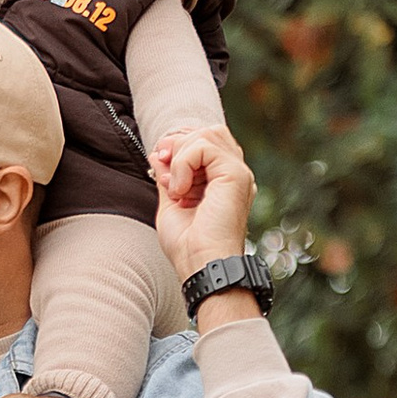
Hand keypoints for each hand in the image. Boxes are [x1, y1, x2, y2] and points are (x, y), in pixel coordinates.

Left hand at [152, 126, 256, 292]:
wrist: (202, 266)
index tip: (160, 165)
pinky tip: (180, 190)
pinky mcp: (235, 175)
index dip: (178, 145)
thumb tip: (159, 152)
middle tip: (163, 169)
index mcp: (222, 180)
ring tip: (175, 186)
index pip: (204, 141)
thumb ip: (167, 176)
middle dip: (179, 143)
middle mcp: (233, 174)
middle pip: (209, 131)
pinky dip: (183, 163)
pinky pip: (204, 146)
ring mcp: (237, 173)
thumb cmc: (188, 246)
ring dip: (180, 154)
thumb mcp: (171, 204)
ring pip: (207, 134)